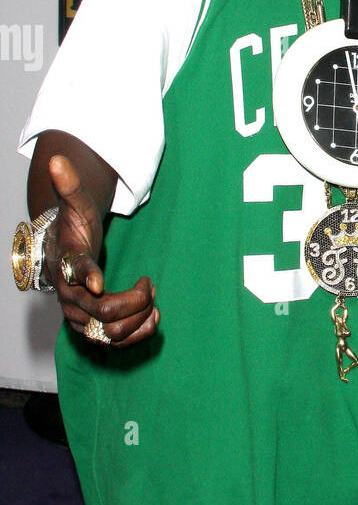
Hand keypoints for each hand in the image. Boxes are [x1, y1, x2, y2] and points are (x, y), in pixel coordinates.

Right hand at [44, 155, 158, 347]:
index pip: (74, 275)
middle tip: (149, 284)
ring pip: (111, 334)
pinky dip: (138, 334)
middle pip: (102, 313)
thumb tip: (58, 160)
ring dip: (139, 319)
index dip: (87, 278)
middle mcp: (70, 298)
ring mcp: (80, 318)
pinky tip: (153, 316)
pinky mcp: (92, 332)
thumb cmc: (73, 230)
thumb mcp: (74, 206)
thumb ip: (69, 186)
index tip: (101, 282)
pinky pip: (116, 344)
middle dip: (134, 300)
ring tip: (152, 300)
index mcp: (65, 266)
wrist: (64, 255)